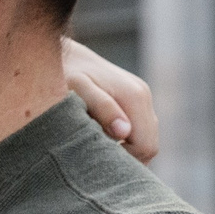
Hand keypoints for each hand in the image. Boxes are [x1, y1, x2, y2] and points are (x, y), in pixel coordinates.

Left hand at [63, 37, 157, 162]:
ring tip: (98, 146)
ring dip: (127, 150)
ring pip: (147, 139)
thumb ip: (102, 109)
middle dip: (128, 158)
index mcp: (134, 97)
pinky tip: (102, 137)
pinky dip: (127, 140)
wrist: (64, 52)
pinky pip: (140, 129)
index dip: (126, 161)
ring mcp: (142, 96)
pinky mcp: (136, 98)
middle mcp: (143, 96)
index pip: (146, 147)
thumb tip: (124, 132)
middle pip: (150, 146)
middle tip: (98, 158)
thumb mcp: (78, 91)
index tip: (100, 159)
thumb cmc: (65, 73)